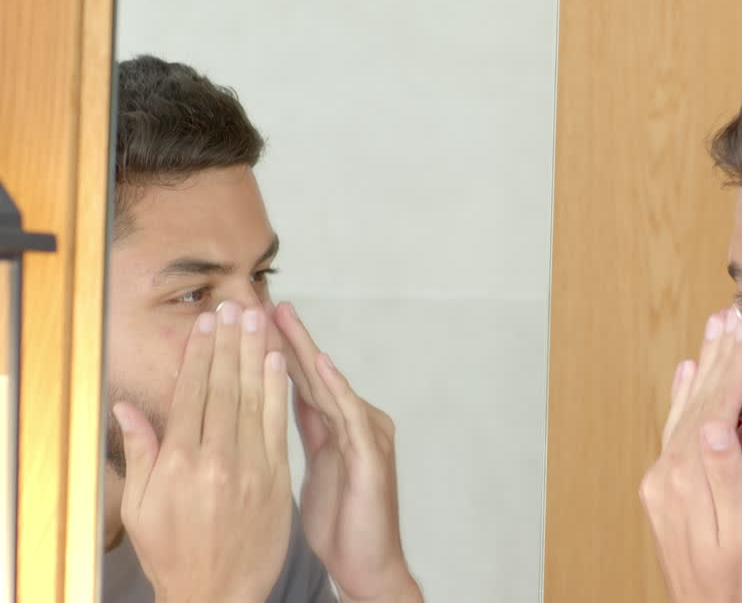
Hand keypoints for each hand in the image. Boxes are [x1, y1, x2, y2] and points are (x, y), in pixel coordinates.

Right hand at [114, 303, 292, 602]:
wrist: (217, 594)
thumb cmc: (173, 553)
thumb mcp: (139, 508)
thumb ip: (139, 453)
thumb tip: (125, 407)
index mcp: (178, 464)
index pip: (192, 394)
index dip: (200, 354)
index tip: (206, 324)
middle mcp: (215, 461)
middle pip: (224, 388)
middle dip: (229, 343)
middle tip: (234, 306)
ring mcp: (249, 469)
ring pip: (253, 399)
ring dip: (255, 355)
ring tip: (258, 320)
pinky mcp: (275, 480)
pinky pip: (278, 425)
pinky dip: (278, 391)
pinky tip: (278, 363)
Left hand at [274, 302, 420, 602]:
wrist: (368, 565)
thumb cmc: (340, 525)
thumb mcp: (304, 472)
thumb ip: (290, 436)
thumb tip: (258, 408)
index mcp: (335, 428)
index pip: (299, 381)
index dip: (273, 351)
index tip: (246, 322)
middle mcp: (355, 422)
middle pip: (314, 374)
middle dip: (287, 337)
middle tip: (262, 301)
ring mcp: (366, 436)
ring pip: (330, 384)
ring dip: (305, 350)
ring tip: (283, 318)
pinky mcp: (371, 456)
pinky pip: (351, 415)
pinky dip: (335, 388)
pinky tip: (319, 365)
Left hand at [640, 309, 741, 602]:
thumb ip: (728, 481)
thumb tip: (716, 426)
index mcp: (691, 484)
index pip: (714, 409)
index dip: (732, 368)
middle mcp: (668, 479)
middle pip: (696, 402)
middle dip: (716, 357)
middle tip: (731, 314)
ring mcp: (663, 484)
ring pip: (684, 411)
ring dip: (701, 369)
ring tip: (714, 331)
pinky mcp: (664, 491)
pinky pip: (674, 431)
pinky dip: (682, 398)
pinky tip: (687, 373)